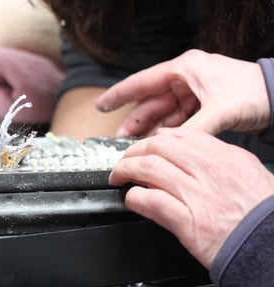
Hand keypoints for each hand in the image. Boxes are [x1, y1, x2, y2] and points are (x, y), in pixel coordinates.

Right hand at [96, 49, 270, 136]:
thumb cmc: (254, 91)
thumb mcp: (220, 110)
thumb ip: (191, 131)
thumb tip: (168, 149)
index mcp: (185, 69)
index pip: (142, 82)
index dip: (119, 95)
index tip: (101, 106)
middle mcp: (185, 78)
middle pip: (151, 101)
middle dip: (134, 121)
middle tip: (118, 140)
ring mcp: (193, 92)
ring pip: (163, 113)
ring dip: (150, 129)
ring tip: (135, 146)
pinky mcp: (202, 105)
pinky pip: (177, 120)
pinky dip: (167, 132)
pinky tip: (157, 144)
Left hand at [108, 128, 273, 267]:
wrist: (272, 246)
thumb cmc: (263, 217)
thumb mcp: (249, 175)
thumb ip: (219, 164)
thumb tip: (189, 156)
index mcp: (226, 157)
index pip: (180, 136)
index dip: (154, 140)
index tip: (145, 147)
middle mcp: (210, 171)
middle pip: (158, 147)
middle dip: (133, 152)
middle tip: (124, 163)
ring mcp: (197, 195)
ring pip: (148, 168)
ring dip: (125, 171)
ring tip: (119, 178)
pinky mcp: (188, 222)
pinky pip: (151, 201)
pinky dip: (134, 198)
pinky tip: (131, 200)